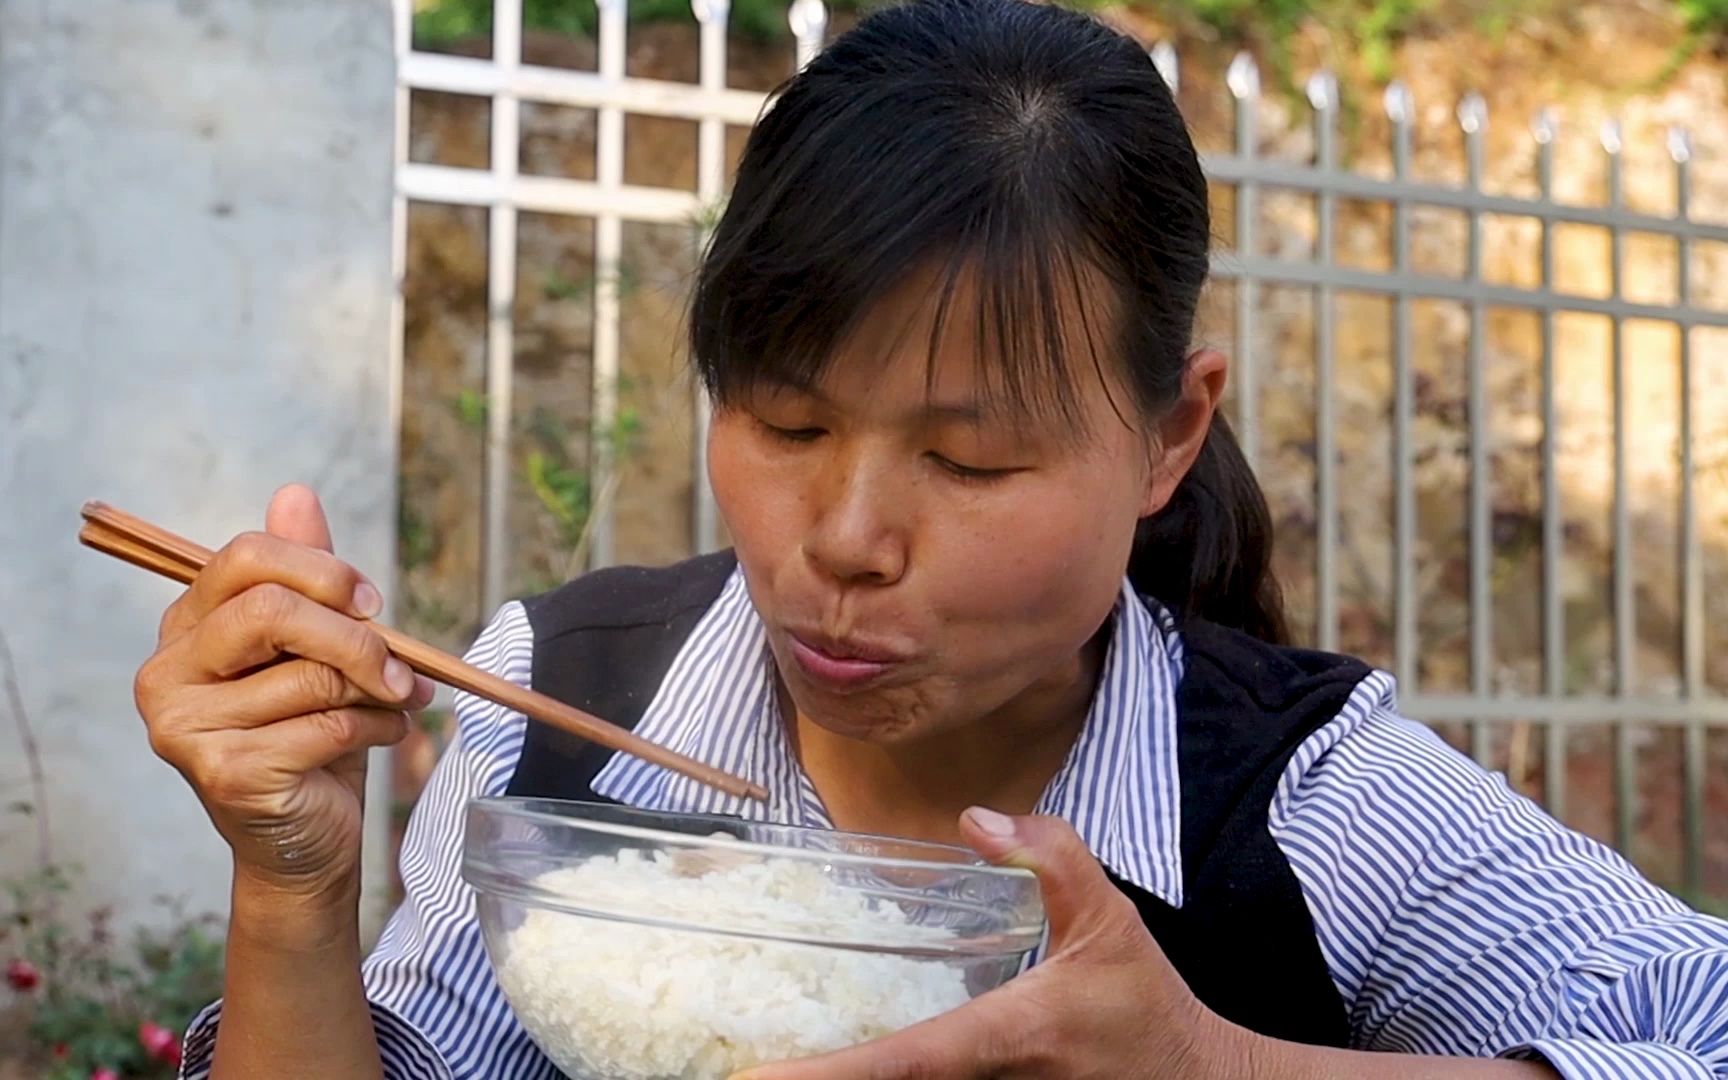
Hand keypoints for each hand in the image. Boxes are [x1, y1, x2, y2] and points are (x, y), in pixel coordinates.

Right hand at [132, 484, 432, 900]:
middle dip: (357, 635)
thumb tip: (295, 493)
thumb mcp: (315, 647)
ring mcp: (184, 728)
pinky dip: (375, 729)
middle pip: (272, 610)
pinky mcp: (223, 773)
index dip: (322, 570)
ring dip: (378, 691)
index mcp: (186, 628)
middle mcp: (166, 673)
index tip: (372, 602)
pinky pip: (325, 725)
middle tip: (403, 664)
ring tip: (395, 706)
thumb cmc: (310, 735)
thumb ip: (305, 575)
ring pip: (311, 675)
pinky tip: (379, 737)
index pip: (244, 558)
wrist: (305, 840)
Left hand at [731, 808, 1253, 1079]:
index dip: (830, 1073)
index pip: (904, 1060)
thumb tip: (978, 819)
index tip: (760, 1076)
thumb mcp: (1111, 921)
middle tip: (741, 1068)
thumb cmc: (1147, 1009)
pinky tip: (840, 1068)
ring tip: (777, 1070)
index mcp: (1011, 1036)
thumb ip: (1052, 859)